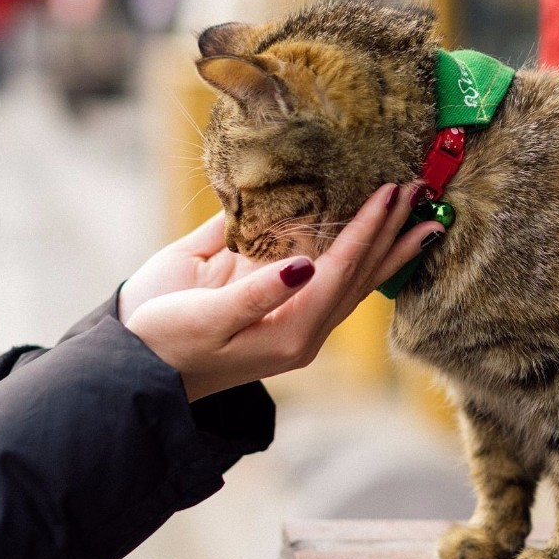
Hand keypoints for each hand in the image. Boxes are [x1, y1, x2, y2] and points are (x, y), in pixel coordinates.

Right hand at [124, 184, 441, 400]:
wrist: (136, 366)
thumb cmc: (166, 343)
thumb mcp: (207, 319)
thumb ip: (257, 293)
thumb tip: (304, 264)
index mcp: (290, 334)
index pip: (341, 273)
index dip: (367, 231)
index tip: (390, 193)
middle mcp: (300, 325)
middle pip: (360, 276)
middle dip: (391, 233)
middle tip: (422, 192)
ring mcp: (288, 312)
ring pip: (350, 277)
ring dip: (384, 243)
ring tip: (418, 214)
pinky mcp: (270, 298)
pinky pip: (321, 271)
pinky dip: (347, 247)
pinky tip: (364, 228)